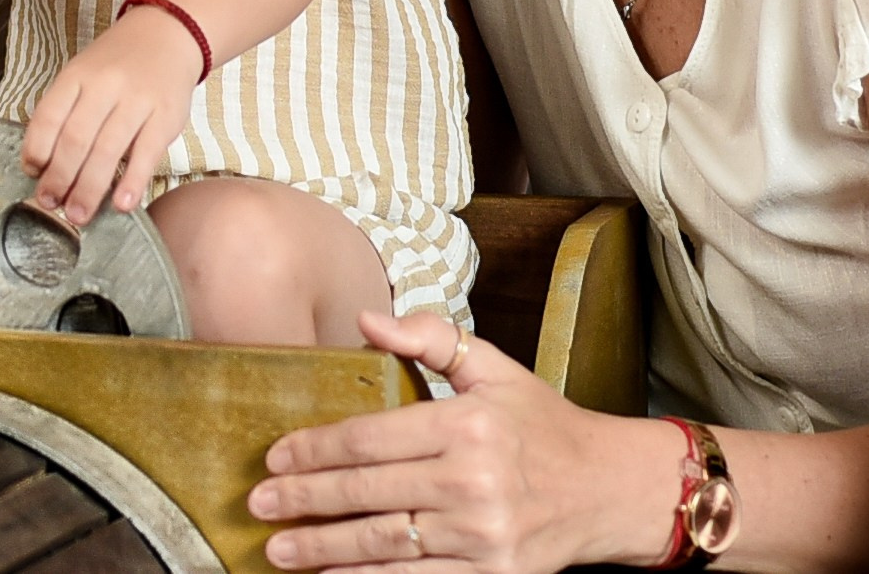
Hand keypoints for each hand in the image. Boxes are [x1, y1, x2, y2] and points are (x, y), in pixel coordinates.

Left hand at [19, 4, 201, 223]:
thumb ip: (63, 111)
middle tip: (50, 204)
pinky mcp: (166, 116)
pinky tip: (120, 204)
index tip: (32, 174)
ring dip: (89, 189)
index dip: (36, 149)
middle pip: (75, 139)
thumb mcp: (82, 73)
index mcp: (77, 76)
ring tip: (78, 215)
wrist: (168, 34)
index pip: (48, 116)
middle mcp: (105, 86)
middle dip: (59, 178)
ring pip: (107, 150)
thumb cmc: (117, 63)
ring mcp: (137, 101)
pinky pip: (146, 154)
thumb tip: (42, 164)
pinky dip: (132, 182)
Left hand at [248, 311, 680, 572]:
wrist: (608, 489)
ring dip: (323, 548)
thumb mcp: (494, 367)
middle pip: (367, 493)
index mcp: (467, 425)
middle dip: (305, 499)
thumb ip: (429, 339)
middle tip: (259, 502)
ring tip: (277, 549)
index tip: (277, 455)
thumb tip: (364, 320)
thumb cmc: (542, 424)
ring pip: (384, 544)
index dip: (316, 449)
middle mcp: (473, 481)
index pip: (371, 438)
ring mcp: (482, 536)